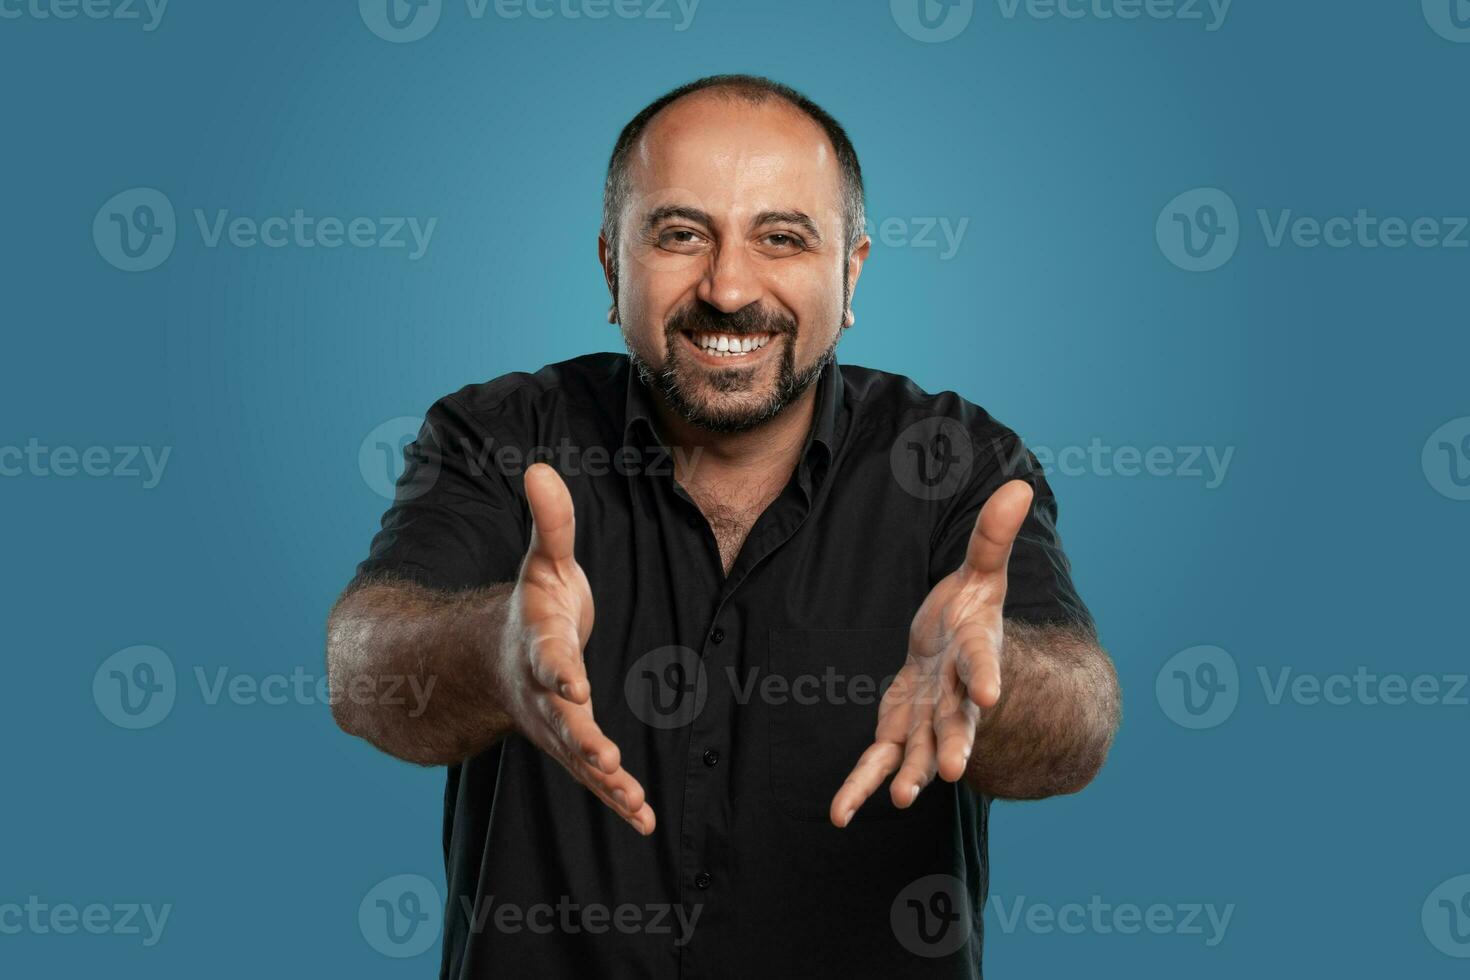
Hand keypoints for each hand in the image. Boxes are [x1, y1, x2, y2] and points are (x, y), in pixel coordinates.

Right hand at [494, 462, 654, 834]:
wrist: (495, 658)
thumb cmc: (533, 605)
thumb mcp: (542, 562)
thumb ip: (550, 523)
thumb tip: (538, 467)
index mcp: (537, 645)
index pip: (546, 658)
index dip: (558, 670)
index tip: (573, 681)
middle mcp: (541, 693)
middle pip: (561, 719)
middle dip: (581, 739)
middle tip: (603, 758)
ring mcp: (556, 725)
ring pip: (578, 758)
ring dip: (604, 781)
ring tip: (631, 800)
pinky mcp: (573, 746)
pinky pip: (596, 778)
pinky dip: (617, 799)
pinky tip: (645, 819)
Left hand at [829, 479, 1033, 826]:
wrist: (961, 650)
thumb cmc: (971, 607)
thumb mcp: (982, 570)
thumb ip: (993, 536)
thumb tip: (1018, 485)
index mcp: (976, 650)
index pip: (984, 661)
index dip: (988, 676)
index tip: (992, 695)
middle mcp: (956, 693)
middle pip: (956, 720)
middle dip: (954, 742)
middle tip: (952, 767)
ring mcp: (929, 716)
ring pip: (919, 749)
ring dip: (910, 773)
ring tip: (903, 797)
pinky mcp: (899, 727)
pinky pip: (879, 760)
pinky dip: (861, 787)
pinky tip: (839, 815)